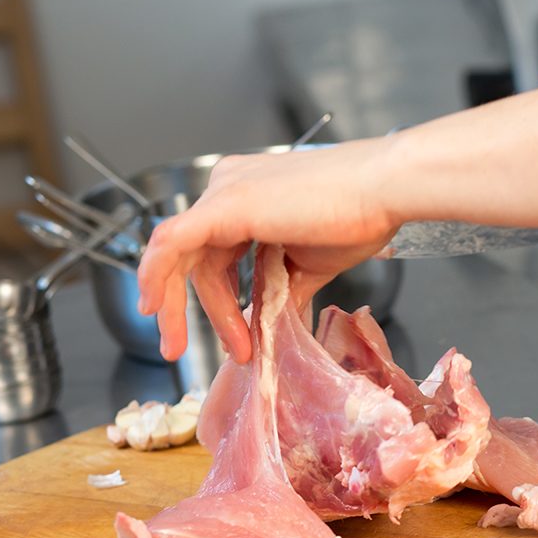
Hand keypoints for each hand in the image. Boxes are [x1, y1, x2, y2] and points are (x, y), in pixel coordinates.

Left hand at [137, 138, 397, 363]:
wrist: (383, 192)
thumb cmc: (362, 217)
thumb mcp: (314, 262)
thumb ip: (285, 287)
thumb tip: (276, 318)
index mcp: (248, 195)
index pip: (218, 254)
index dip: (221, 301)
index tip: (236, 339)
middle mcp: (229, 187)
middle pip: (197, 258)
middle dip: (194, 309)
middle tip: (193, 350)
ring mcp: (224, 193)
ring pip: (179, 255)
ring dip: (176, 304)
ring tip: (181, 345)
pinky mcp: (224, 206)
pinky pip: (171, 243)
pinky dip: (156, 275)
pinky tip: (154, 309)